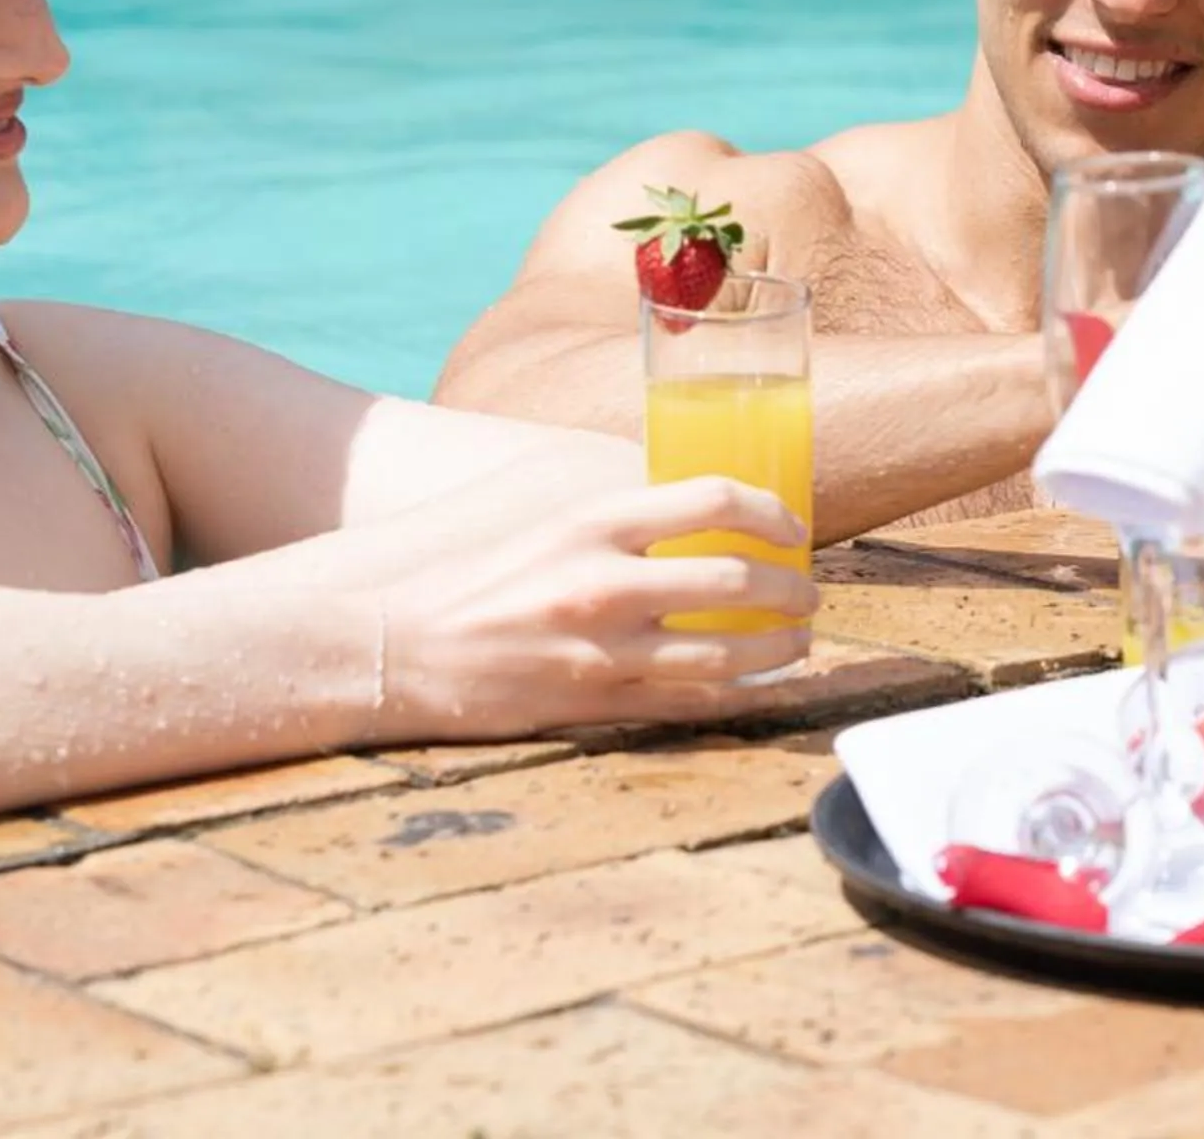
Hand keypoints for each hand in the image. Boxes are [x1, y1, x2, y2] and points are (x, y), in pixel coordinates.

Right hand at [375, 476, 816, 738]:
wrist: (395, 647)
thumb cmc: (470, 577)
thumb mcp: (544, 520)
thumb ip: (616, 514)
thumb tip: (692, 506)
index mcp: (591, 520)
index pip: (713, 498)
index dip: (772, 511)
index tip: (792, 526)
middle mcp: (603, 583)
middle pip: (736, 580)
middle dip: (793, 589)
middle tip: (808, 592)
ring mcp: (601, 651)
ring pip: (727, 653)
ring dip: (779, 648)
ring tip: (798, 642)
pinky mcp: (594, 705)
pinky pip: (690, 703)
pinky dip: (738, 695)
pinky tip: (757, 686)